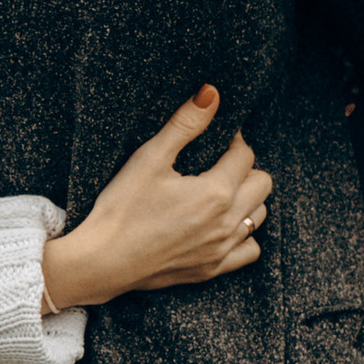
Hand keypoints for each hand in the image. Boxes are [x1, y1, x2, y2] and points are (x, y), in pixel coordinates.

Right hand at [41, 88, 272, 310]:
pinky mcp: (212, 269)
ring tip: (220, 191)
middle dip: (245, 168)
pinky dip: (244, 235)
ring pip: (259, 216)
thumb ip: (184, 124)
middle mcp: (226, 223)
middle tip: (218, 164)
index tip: (218, 138)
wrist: (102, 261)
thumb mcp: (149, 159)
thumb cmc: (121, 208)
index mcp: (215, 192)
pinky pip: (249, 251)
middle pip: (262, 184)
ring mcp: (221, 249)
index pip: (245, 155)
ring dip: (247, 199)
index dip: (233, 140)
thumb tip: (211, 93)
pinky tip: (222, 225)